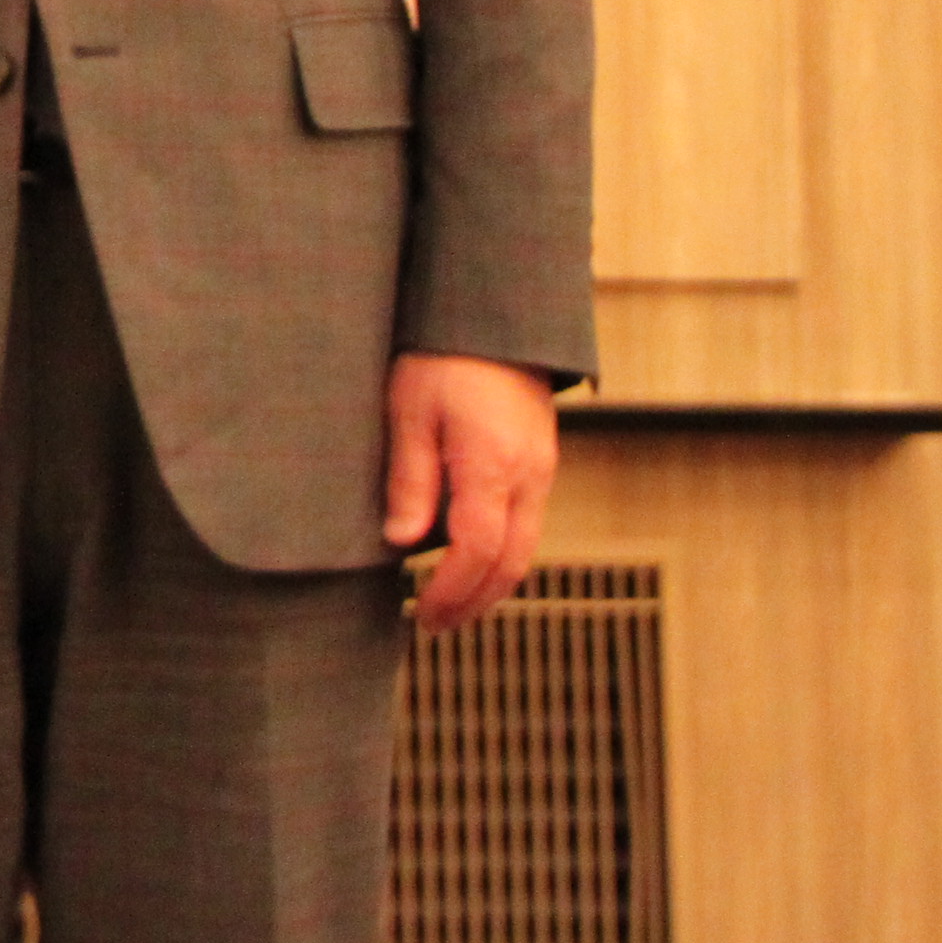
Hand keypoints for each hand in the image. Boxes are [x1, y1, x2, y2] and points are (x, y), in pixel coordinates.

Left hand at [384, 353, 560, 631]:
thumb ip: (409, 479)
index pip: (479, 551)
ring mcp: (541, 471)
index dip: (452, 592)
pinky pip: (526, 524)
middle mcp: (529, 476)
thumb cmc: (442, 356)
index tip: (424, 616)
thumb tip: (399, 541)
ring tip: (448, 602)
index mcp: (492, 465)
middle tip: (434, 624)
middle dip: (474, 602)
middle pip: (511, 563)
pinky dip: (500, 554)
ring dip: (490, 583)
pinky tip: (468, 558)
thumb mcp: (409, 411)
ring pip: (525, 548)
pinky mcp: (541, 463)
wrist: (495, 318)